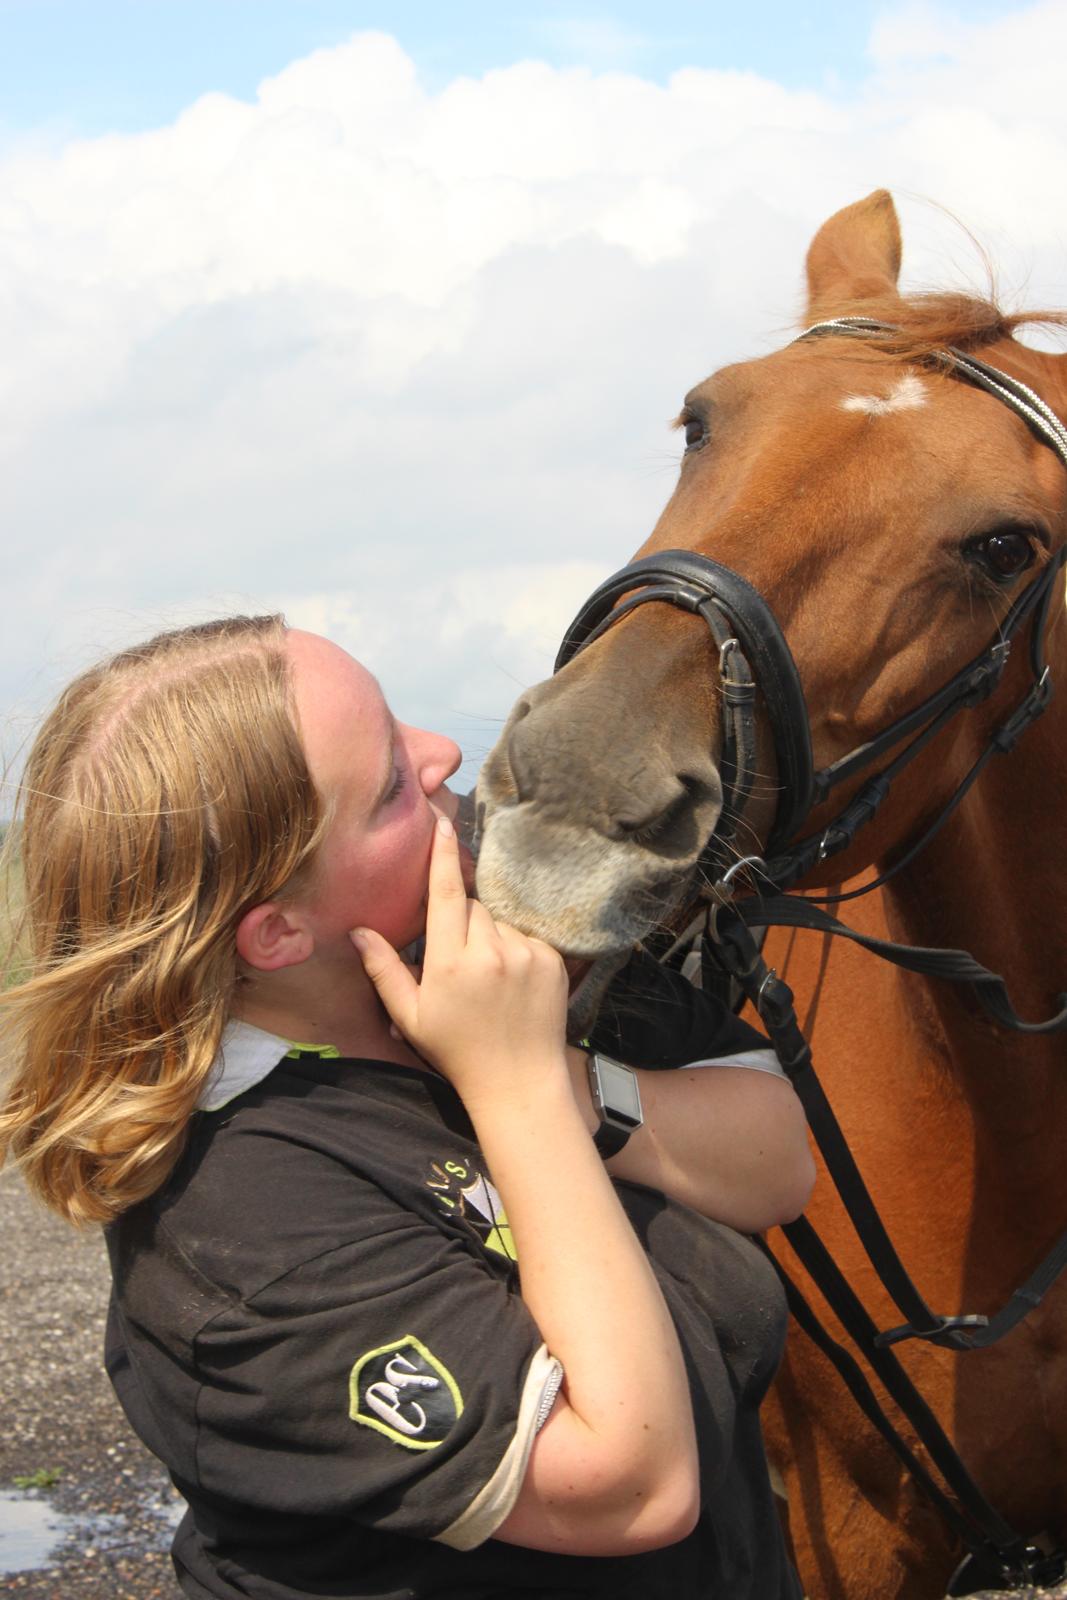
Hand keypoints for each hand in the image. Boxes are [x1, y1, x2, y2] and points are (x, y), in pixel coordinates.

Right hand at [351, 816, 568, 1106]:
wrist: (518, 1081)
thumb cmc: (457, 1051)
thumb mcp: (410, 1016)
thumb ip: (383, 969)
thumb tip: (358, 930)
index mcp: (450, 963)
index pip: (445, 893)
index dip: (442, 855)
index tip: (442, 822)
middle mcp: (490, 952)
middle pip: (472, 905)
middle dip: (461, 920)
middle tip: (459, 959)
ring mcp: (525, 954)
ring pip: (500, 920)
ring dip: (491, 935)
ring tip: (489, 977)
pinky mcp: (551, 960)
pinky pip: (527, 934)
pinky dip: (517, 947)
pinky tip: (511, 981)